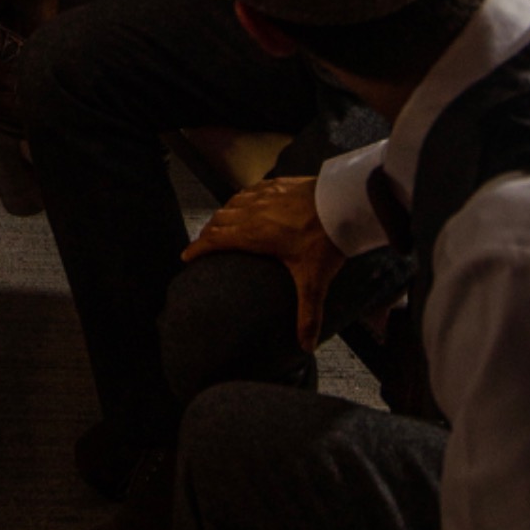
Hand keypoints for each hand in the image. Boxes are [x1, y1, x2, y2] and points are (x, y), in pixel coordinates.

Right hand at [183, 175, 343, 349]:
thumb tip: (306, 346)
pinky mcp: (277, 184)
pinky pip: (249, 190)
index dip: (197, 248)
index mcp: (253, 235)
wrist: (343, 204)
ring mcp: (264, 195)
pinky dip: (240, 199)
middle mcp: (252, 213)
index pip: (214, 240)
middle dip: (207, 233)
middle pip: (218, 221)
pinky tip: (246, 202)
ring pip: (231, 204)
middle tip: (203, 244)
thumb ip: (307, 314)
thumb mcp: (313, 281)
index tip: (186, 256)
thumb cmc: (324, 240)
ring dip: (222, 215)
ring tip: (221, 225)